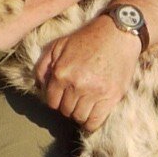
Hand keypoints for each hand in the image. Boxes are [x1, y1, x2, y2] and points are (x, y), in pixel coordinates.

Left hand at [36, 14, 143, 129]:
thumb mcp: (59, 45)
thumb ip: (43, 65)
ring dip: (80, 114)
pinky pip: (95, 121)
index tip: (64, 97)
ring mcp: (94, 92)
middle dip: (68, 107)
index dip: (57, 101)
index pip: (52, 102)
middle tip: (76, 99)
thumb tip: (39, 86)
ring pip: (79, 117)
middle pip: (66, 111)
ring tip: (85, 105)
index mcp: (61, 73)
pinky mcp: (111, 97)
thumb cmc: (87, 38)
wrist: (118, 33)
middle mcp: (76, 85)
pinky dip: (91, 123)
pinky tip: (92, 117)